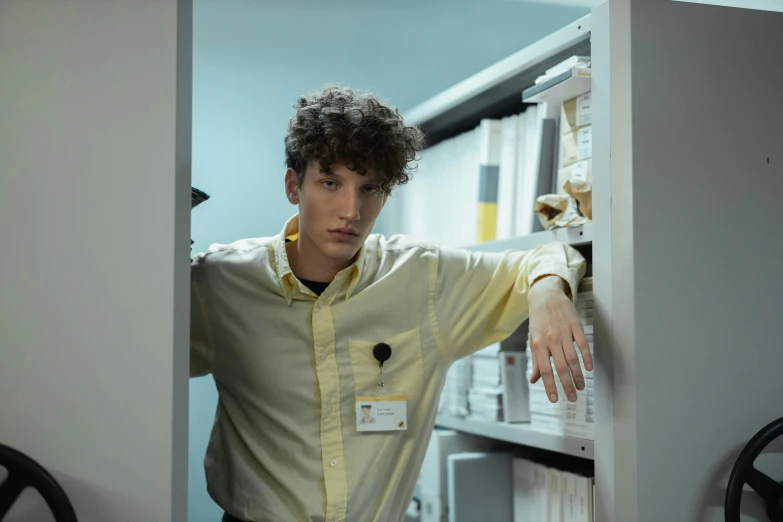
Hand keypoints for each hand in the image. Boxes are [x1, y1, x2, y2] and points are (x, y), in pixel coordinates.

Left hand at [527, 276, 591, 402]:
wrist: (545, 296)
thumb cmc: (538, 320)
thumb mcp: (533, 339)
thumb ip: (536, 360)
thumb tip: (534, 379)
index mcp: (538, 344)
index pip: (545, 370)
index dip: (550, 386)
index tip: (555, 399)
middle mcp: (551, 339)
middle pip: (561, 367)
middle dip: (567, 385)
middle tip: (572, 398)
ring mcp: (564, 332)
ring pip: (573, 358)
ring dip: (578, 375)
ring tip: (581, 387)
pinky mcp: (575, 325)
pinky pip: (583, 344)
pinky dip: (587, 357)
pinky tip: (589, 368)